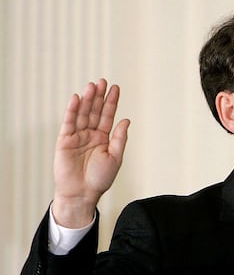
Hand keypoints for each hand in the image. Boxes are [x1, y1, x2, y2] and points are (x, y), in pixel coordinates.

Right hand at [52, 78, 129, 227]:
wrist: (82, 193)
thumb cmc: (100, 179)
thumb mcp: (115, 157)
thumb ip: (119, 138)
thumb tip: (127, 120)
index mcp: (104, 138)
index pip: (108, 116)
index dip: (111, 102)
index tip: (115, 88)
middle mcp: (90, 135)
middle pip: (94, 111)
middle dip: (99, 97)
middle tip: (103, 82)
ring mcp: (77, 136)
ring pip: (82, 114)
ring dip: (87, 100)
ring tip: (92, 86)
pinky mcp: (65, 140)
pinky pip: (69, 122)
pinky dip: (72, 110)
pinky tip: (77, 99)